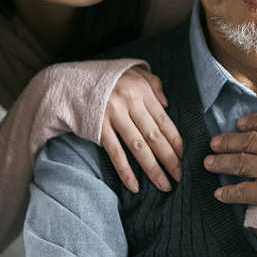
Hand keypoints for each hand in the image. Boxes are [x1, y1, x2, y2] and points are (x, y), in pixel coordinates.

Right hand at [100, 66, 183, 192]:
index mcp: (141, 89)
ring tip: (164, 185)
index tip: (186, 157)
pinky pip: (115, 153)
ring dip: (153, 169)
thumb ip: (153, 84)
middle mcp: (129, 102)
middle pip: (154, 136)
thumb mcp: (133, 71)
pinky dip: (125, 171)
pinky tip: (134, 186)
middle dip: (170, 159)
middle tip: (181, 177)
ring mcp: (113, 115)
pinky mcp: (98, 127)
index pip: (163, 120)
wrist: (70, 81)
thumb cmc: (106, 78)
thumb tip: (167, 105)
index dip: (176, 141)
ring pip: (138, 147)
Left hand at [204, 92, 256, 231]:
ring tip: (208, 163)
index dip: (251, 123)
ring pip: (241, 162)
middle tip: (214, 143)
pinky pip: (245, 192)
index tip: (240, 124)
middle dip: (229, 141)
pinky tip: (219, 195)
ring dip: (222, 163)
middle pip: (248, 141)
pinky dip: (230, 194)